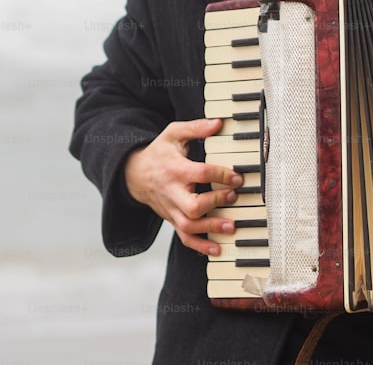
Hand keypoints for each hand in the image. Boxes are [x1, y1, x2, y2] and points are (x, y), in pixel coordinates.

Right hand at [124, 118, 243, 255]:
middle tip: (232, 197)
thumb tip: (218, 123)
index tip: (237, 177)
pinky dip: (200, 247)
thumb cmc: (159, 152)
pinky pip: (184, 238)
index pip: (200, 173)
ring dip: (211, 229)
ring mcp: (171, 209)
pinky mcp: (172, 220)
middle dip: (214, 204)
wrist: (134, 174)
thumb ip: (196, 128)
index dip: (220, 175)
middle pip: (192, 206)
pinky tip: (217, 248)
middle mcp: (172, 192)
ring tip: (231, 226)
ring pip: (189, 226)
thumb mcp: (173, 133)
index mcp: (175, 169)